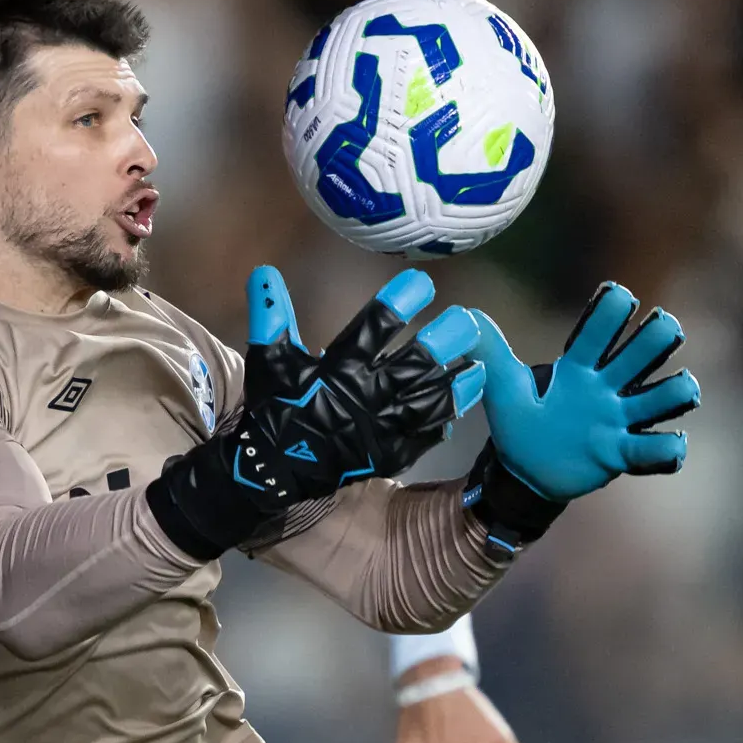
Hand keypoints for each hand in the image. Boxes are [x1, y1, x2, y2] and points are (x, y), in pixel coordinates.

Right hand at [243, 264, 485, 488]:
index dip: (399, 304)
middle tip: (467, 321)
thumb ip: (271, 317)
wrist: (274, 471)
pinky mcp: (389, 454)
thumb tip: (263, 271)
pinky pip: (425, 436)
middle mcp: (367, 396)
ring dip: (456, 384)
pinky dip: (444, 420)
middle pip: (414, 365)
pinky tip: (462, 404)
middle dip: (443, 342)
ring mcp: (382, 428)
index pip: (373, 329)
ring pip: (429, 402)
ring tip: (479, 365)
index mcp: (340, 369)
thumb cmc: (275, 409)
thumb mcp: (270, 362)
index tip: (423, 284)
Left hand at [468, 285, 699, 500]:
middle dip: (659, 334)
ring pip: (662, 395)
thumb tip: (466, 317)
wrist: (526, 475)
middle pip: (645, 350)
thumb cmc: (521, 427)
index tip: (620, 298)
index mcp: (578, 367)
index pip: (600, 328)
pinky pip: (655, 449)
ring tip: (680, 390)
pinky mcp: (622, 453)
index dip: (614, 308)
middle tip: (662, 330)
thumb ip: (491, 354)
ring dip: (678, 390)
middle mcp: (606, 387)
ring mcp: (618, 420)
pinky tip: (672, 447)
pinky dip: (670, 449)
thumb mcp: (503, 390)